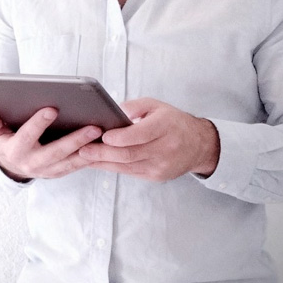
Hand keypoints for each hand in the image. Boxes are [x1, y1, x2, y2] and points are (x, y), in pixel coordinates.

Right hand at [0, 107, 102, 181]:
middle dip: (75, 140)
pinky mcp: (59, 172)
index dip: (38, 123)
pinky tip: (105, 145)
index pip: (27, 136)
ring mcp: (48, 170)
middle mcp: (33, 163)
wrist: (10, 165)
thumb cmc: (4, 141)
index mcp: (16, 151)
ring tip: (104, 135)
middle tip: (93, 127)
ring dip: (89, 149)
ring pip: (71, 161)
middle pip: (56, 152)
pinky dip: (91, 156)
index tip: (52, 109)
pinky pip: (77, 166)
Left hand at [78, 98, 219, 181]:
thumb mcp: (156, 105)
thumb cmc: (173, 122)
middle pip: (130, 153)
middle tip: (83, 149)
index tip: (103, 136)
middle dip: (104, 153)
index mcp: (166, 127)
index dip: (121, 137)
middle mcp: (165, 148)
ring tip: (84, 156)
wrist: (199, 145)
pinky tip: (98, 162)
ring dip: (103, 162)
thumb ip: (135, 106)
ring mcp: (161, 165)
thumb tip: (114, 111)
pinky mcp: (156, 176)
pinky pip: (130, 172)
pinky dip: (112, 167)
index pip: (141, 134)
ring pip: (127, 165)